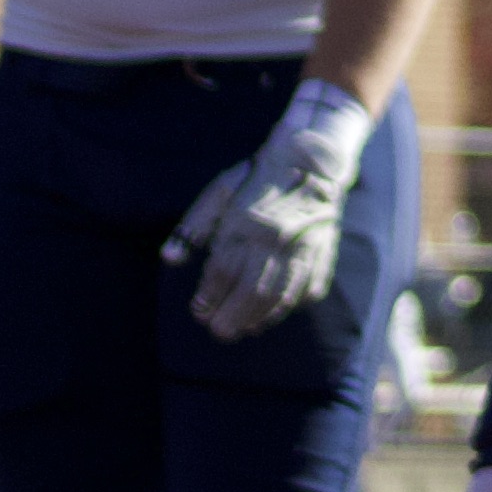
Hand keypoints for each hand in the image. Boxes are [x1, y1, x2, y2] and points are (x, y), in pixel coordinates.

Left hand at [168, 81, 374, 341]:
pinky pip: (307, 288)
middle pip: (251, 290)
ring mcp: (303, 246)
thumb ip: (193, 227)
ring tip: (243, 328)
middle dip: (231, 317)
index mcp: (246, 223)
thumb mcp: (218, 194)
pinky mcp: (322, 250)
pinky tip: (273, 313)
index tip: (199, 310)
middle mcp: (275, 238)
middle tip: (219, 330)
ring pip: (280, 295)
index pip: (223, 272)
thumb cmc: (257, 178)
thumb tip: (169, 259)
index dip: (208, 297)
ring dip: (259, 318)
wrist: (312, 160)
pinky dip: (290, 306)